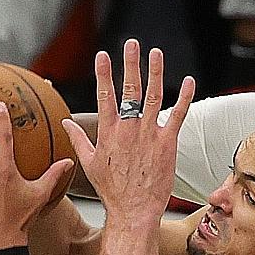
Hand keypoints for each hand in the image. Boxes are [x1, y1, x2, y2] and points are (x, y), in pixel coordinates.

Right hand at [61, 39, 192, 224]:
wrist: (133, 211)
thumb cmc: (111, 190)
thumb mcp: (89, 163)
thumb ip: (78, 139)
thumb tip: (65, 122)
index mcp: (109, 132)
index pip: (105, 95)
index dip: (104, 73)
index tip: (103, 54)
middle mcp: (129, 130)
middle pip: (131, 90)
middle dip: (131, 64)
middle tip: (132, 44)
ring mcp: (150, 135)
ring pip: (154, 96)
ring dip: (156, 73)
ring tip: (156, 53)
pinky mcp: (168, 144)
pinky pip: (178, 116)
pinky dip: (185, 97)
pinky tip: (189, 81)